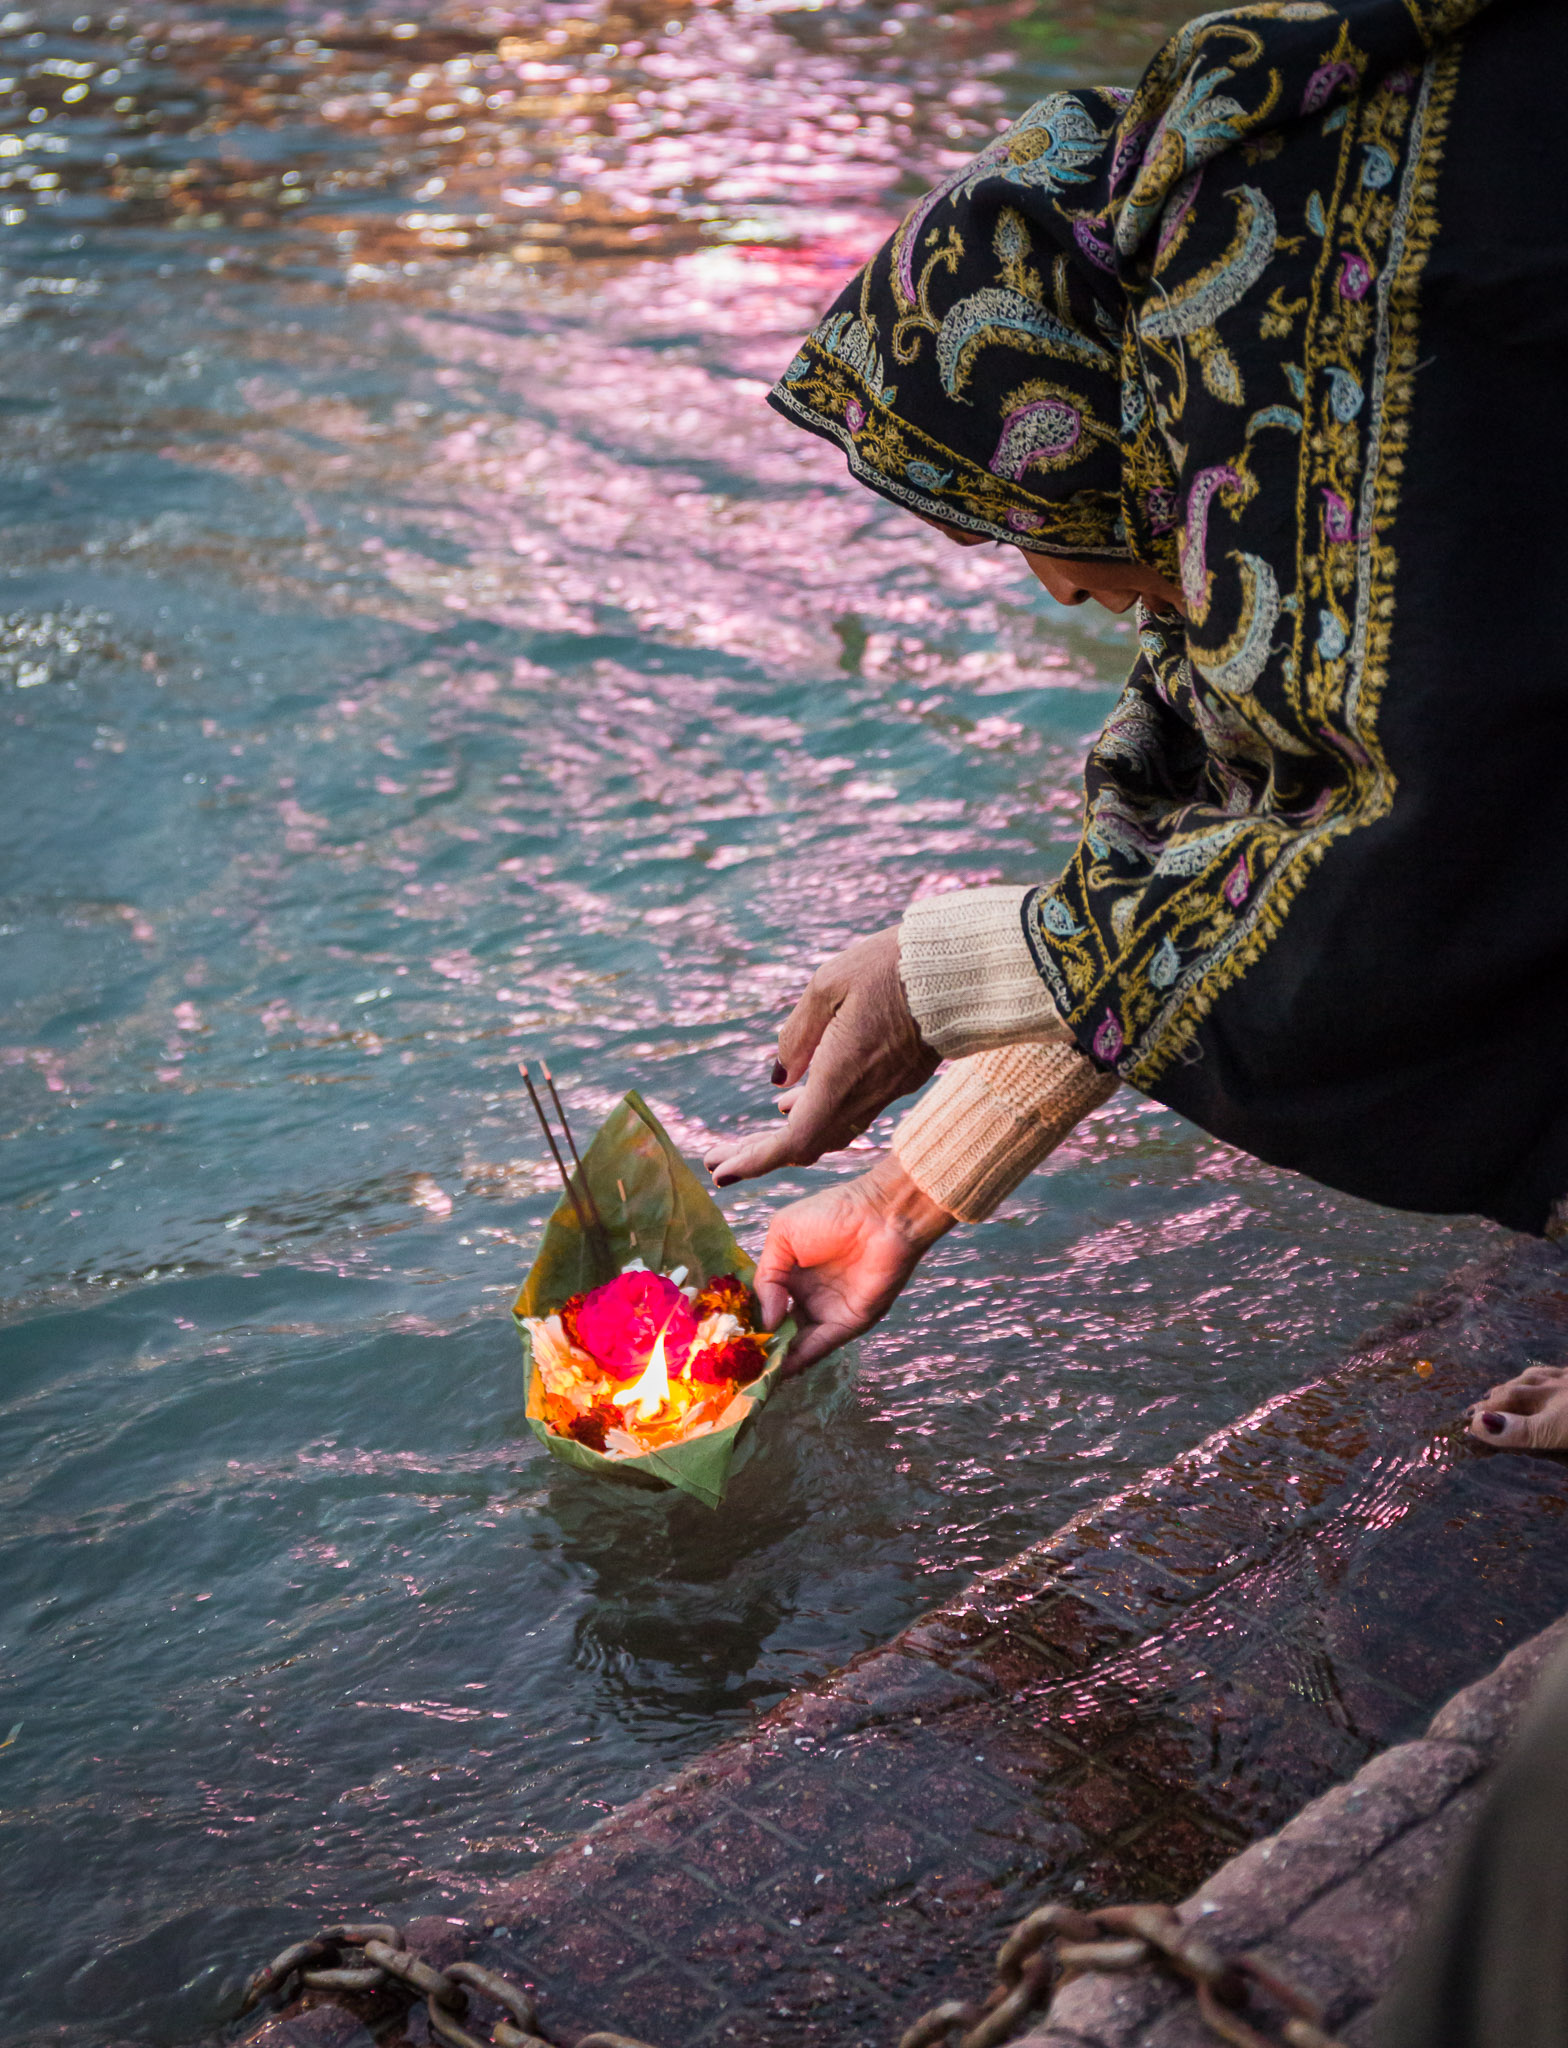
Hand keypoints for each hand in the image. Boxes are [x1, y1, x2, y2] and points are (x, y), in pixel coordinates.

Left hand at [705, 926, 938, 1186]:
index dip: (756, 1160)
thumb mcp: (827, 985)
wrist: (961, 969)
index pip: (794, 1140)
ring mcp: (885, 1090)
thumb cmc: (890, 967)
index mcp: (841, 1075)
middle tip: (718, 1162)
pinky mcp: (898, 1079)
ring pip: (828, 1131)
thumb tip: (779, 1079)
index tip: (722, 1171)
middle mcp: (863, 1094)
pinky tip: (794, 1102)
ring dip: (787, 1139)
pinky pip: (849, 1113)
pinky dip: (814, 1117)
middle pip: (806, 1145)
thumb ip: (797, 1034)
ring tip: (748, 1140)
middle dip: (759, 1155)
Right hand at [755, 1154, 954, 1372]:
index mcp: (791, 1274)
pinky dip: (802, 1359)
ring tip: (754, 1373)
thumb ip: (766, 1277)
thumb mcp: (783, 1234)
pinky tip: (781, 1369)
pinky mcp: (849, 1322)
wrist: (880, 1215)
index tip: (732, 1336)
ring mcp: (828, 1311)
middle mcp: (808, 1296)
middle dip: (763, 1345)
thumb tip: (766, 1317)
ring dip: (780, 1358)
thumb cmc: (832, 1213)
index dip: (751, 1318)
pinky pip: (821, 1345)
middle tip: (739, 1363)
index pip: (766, 1304)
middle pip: (781, 1328)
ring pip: (799, 1342)